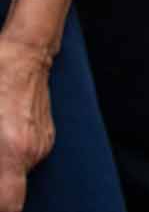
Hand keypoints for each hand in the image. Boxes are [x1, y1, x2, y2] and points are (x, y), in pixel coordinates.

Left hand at [0, 37, 53, 210]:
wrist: (26, 51)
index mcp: (12, 152)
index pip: (10, 206)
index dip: (2, 209)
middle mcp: (32, 152)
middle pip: (12, 193)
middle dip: (0, 186)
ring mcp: (43, 144)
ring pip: (17, 175)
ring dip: (4, 172)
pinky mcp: (47, 135)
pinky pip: (26, 159)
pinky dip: (12, 158)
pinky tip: (3, 139)